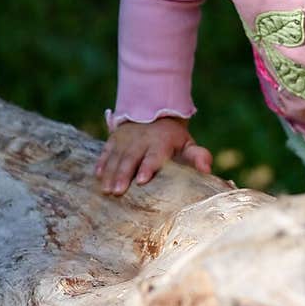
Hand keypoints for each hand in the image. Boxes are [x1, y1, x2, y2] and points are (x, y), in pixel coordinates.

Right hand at [95, 116, 212, 194]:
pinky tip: (97, 176)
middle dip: (124, 174)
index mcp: (162, 140)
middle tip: (118, 191)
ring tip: (106, 190)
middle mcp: (142, 138)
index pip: (154, 154)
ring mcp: (126, 138)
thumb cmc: (174, 140)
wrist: (154, 114)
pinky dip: (102, 163)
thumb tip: (207, 169)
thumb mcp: (188, 144)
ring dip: (111, 172)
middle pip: (131, 157)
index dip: (148, 166)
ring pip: (117, 155)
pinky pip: (106, 150)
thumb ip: (198, 156)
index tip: (141, 180)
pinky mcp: (114, 139)